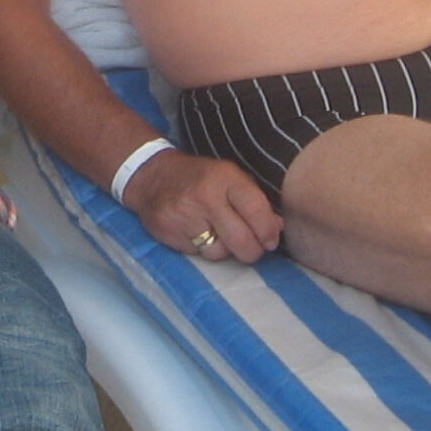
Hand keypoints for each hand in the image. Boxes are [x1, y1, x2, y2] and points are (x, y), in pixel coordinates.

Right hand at [123, 149, 282, 263]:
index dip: (268, 231)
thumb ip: (254, 200)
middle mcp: (206, 196)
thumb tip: (277, 227)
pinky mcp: (170, 232)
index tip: (271, 239)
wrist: (152, 175)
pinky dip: (204, 249)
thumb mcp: (230, 177)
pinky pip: (199, 254)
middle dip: (253, 251)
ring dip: (226, 250)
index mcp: (225, 177)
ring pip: (220, 253)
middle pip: (242, 241)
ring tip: (219, 234)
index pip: (257, 210)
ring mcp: (185, 216)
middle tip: (253, 247)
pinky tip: (199, 233)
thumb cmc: (200, 178)